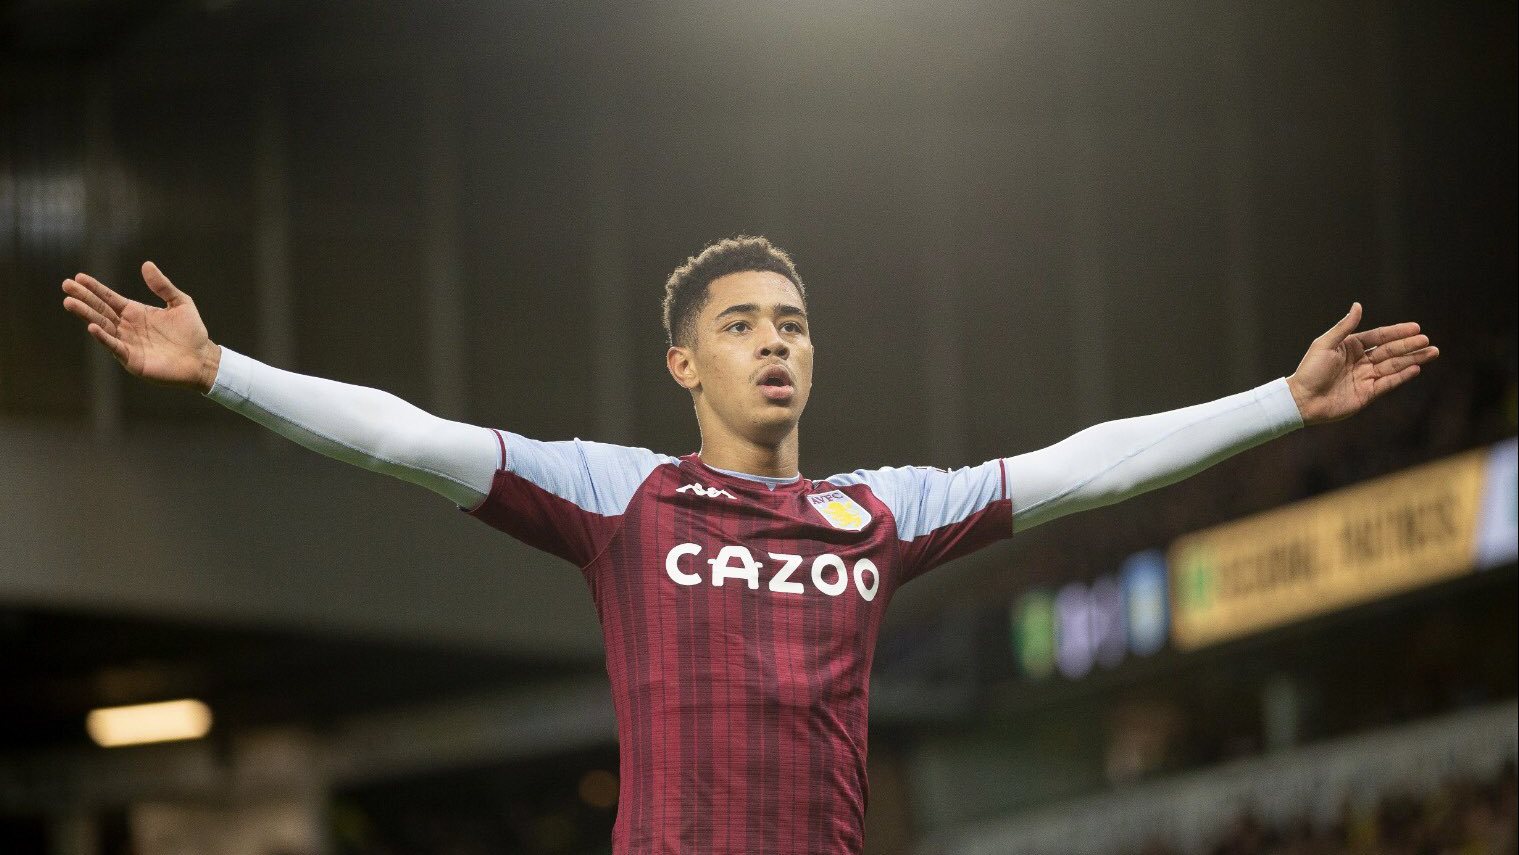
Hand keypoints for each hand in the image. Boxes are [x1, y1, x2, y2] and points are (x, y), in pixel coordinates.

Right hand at [61, 261, 221, 392]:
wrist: (202, 359)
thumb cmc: (192, 332)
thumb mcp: (180, 302)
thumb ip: (162, 286)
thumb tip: (146, 264)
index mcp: (136, 312)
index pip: (110, 298)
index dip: (95, 288)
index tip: (78, 277)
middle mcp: (127, 327)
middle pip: (101, 310)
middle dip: (84, 298)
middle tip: (66, 285)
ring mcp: (128, 343)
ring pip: (102, 326)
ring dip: (86, 315)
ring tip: (70, 302)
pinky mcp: (132, 359)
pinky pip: (114, 346)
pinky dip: (103, 337)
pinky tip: (91, 327)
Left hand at [1286, 302, 1437, 424]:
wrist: (1301, 400)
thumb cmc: (1309, 370)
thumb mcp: (1325, 344)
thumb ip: (1344, 327)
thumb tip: (1358, 305)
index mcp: (1350, 347)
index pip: (1379, 337)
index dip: (1397, 332)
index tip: (1416, 327)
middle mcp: (1360, 361)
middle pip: (1389, 351)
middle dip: (1409, 345)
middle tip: (1428, 340)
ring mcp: (1365, 377)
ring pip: (1393, 366)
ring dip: (1412, 359)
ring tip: (1432, 352)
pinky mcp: (1367, 394)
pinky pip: (1388, 383)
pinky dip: (1402, 376)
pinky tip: (1416, 368)